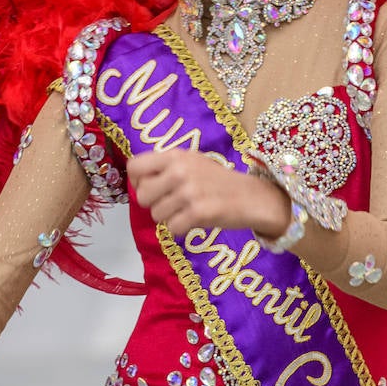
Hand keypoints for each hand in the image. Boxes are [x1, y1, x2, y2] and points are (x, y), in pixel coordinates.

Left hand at [127, 149, 290, 237]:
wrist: (251, 196)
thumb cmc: (217, 181)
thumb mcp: (191, 162)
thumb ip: (165, 167)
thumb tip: (137, 182)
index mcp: (175, 156)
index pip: (135, 167)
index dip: (137, 181)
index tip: (149, 188)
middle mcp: (179, 171)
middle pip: (142, 195)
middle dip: (153, 204)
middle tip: (171, 203)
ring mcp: (189, 192)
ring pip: (156, 214)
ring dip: (168, 218)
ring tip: (186, 210)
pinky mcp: (198, 212)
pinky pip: (172, 228)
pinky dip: (181, 229)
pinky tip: (194, 220)